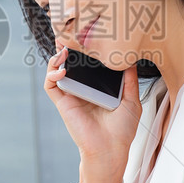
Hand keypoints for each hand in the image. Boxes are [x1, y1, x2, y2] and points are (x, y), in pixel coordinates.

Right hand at [45, 43, 141, 170]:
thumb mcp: (132, 100)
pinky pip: (51, 85)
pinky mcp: (63, 103)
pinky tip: (62, 69)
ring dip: (56, 56)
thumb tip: (130, 58)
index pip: (88, 63)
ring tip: (63, 47)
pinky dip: (52, 74)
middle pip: (70, 63)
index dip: (84, 49)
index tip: (88, 34)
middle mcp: (83, 89)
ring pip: (56, 70)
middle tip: (69, 32)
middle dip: (67, 46)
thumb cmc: (121, 131)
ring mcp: (71, 95)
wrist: (111, 150)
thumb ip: (130, 79)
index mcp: (98, 87)